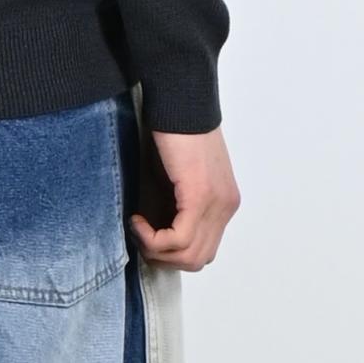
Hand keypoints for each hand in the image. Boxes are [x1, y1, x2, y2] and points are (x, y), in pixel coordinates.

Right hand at [130, 125, 239, 272]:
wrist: (178, 103)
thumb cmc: (174, 134)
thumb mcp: (179, 180)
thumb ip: (179, 207)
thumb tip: (159, 234)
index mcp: (225, 204)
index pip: (203, 251)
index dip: (171, 253)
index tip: (147, 233)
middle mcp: (226, 207)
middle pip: (197, 259)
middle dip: (162, 257)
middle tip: (140, 236)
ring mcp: (216, 204)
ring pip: (189, 255)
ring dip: (156, 250)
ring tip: (137, 227)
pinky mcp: (200, 197)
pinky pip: (179, 239)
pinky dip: (153, 238)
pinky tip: (137, 220)